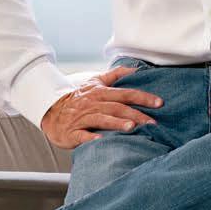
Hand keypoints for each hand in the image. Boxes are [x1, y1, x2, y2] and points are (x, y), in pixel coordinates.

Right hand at [40, 66, 163, 149]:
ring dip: (117, 123)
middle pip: (117, 108)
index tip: (159, 103)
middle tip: (152, 122)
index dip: (142, 97)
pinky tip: (102, 140)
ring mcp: (82, 118)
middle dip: (136, 114)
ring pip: (102, 119)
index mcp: (101, 93)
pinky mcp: (73, 132)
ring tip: (131, 128)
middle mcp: (93, 104)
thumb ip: (116, 75)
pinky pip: (83, 134)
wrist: (51, 111)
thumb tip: (136, 68)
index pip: (125, 94)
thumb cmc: (79, 99)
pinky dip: (91, 137)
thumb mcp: (95, 83)